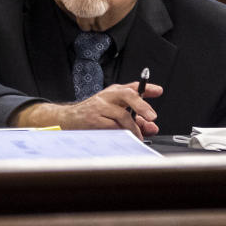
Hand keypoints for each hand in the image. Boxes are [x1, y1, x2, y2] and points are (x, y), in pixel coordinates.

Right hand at [12, 81, 162, 138]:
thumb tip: (151, 126)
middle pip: (127, 94)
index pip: (132, 87)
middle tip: (152, 117)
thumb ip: (135, 118)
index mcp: (113, 92)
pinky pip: (112, 127)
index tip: (158, 91)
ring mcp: (99, 107)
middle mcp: (106, 96)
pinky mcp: (93, 120)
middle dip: (142, 106)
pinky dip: (121, 134)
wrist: (67, 120)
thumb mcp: (113, 112)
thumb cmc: (92, 115)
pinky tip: (124, 138)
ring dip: (134, 128)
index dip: (147, 88)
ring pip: (122, 116)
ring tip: (138, 136)